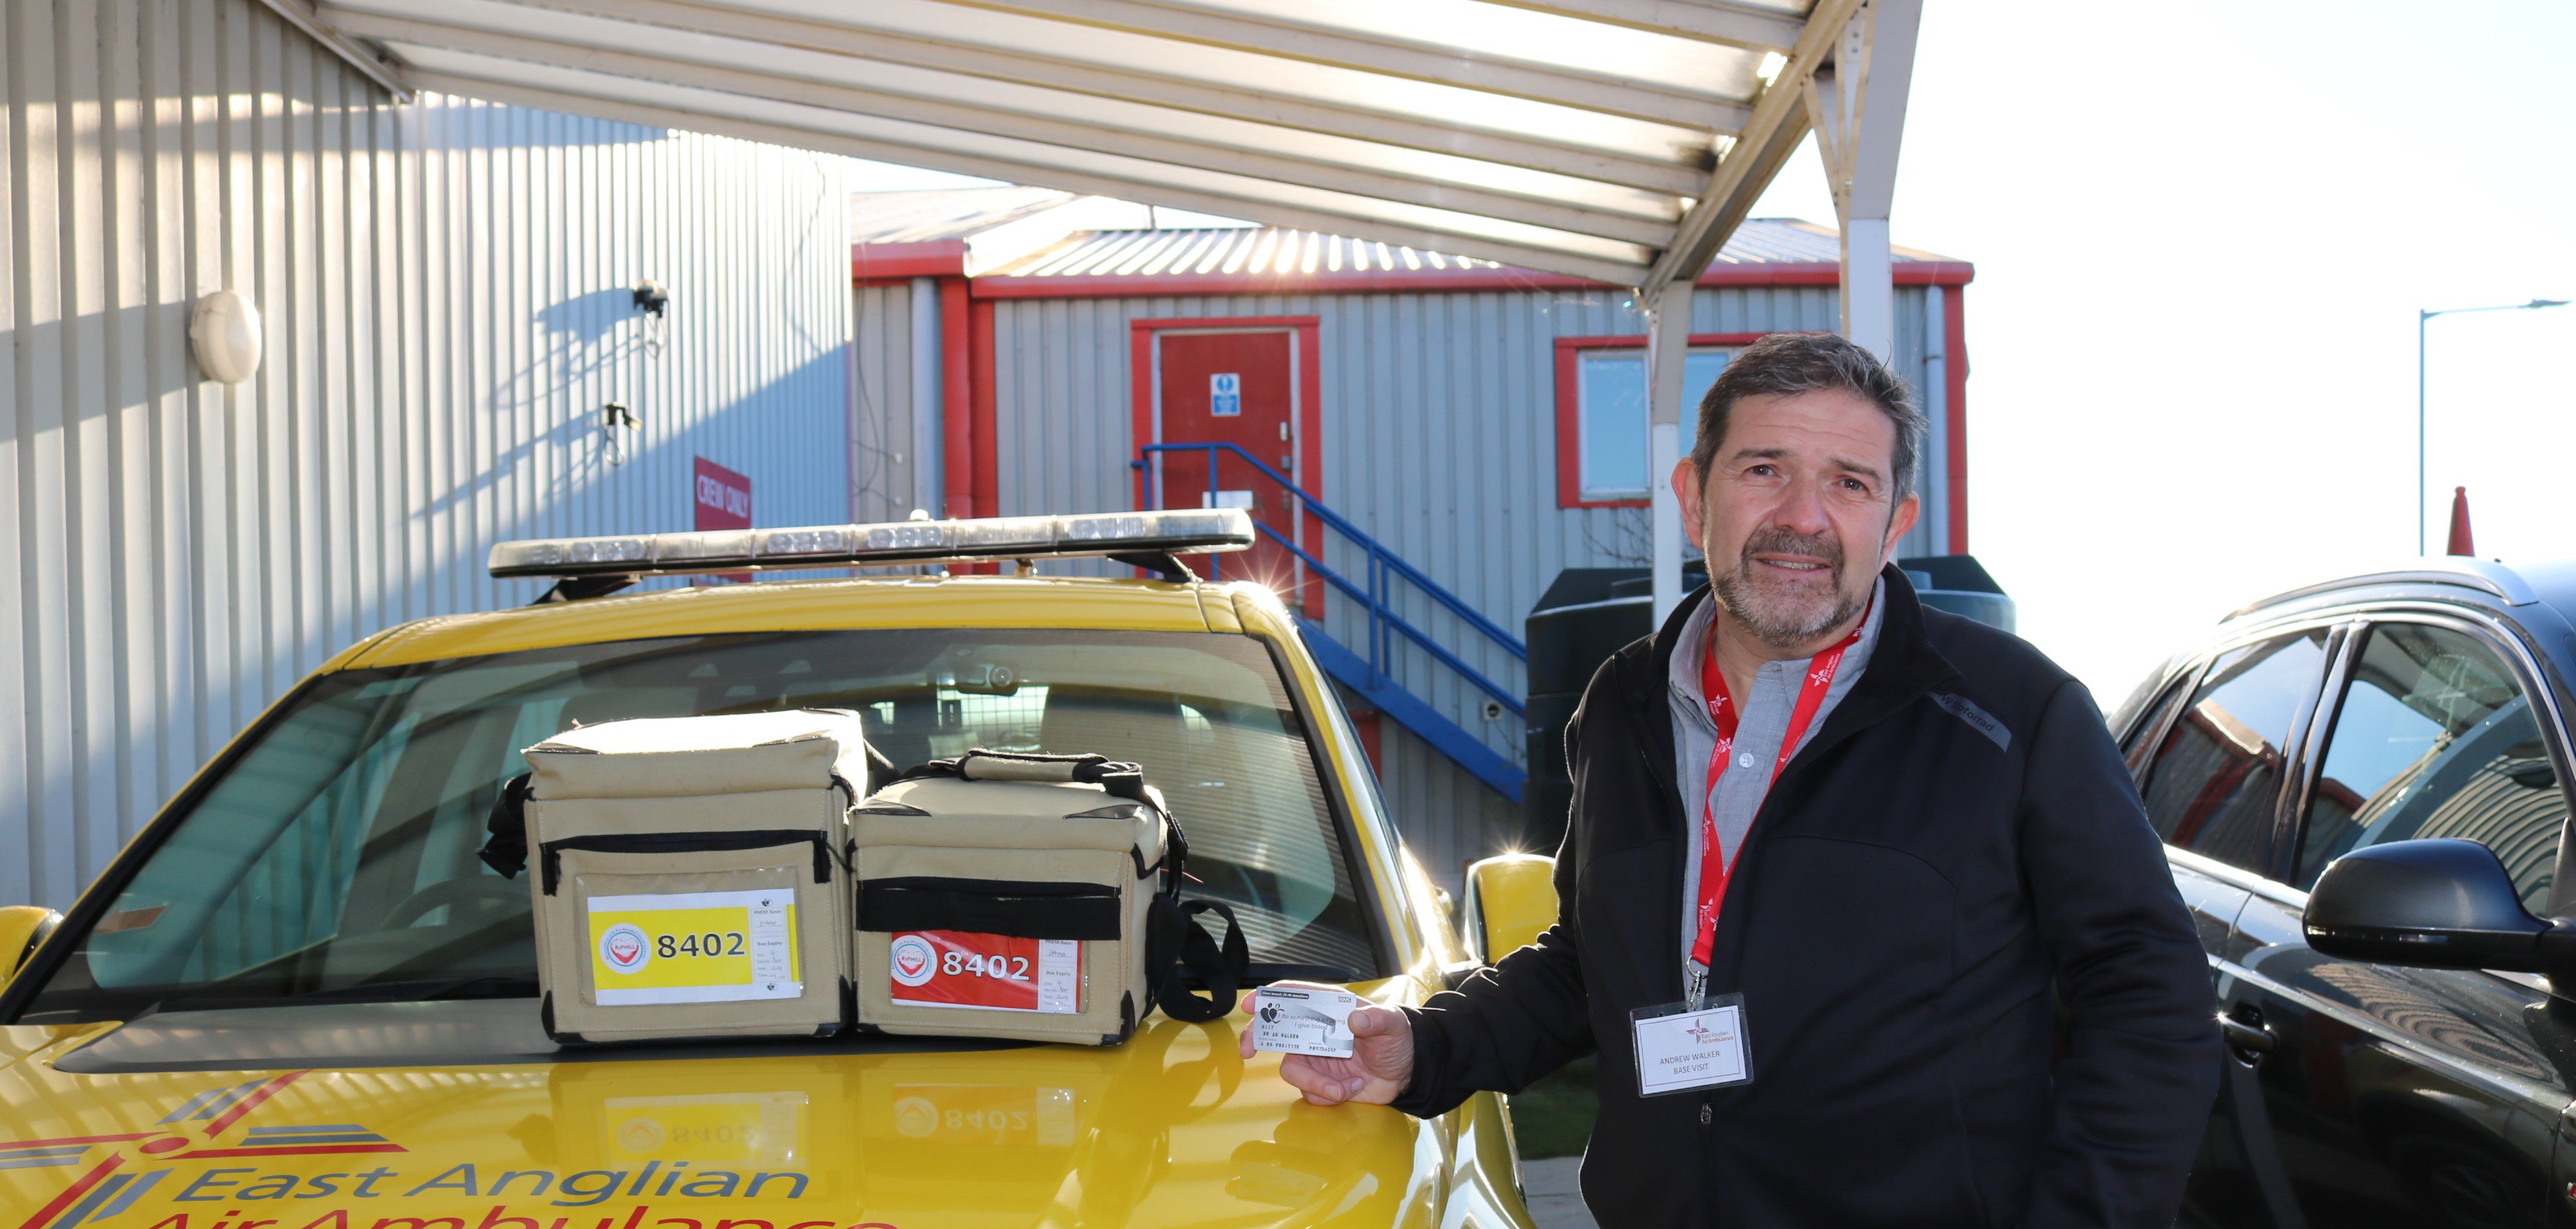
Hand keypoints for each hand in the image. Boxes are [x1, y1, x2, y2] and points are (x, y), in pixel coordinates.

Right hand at [1238, 981, 1413, 1105]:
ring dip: (1317, 1082)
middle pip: (1275, 1030)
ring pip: (1292, 1070)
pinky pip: (1310, 1092)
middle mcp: (1315, 1031)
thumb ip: (1377, 1019)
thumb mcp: (1393, 1024)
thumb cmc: (1397, 1039)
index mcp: (1329, 1008)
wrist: (1406, 1074)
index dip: (1269, 998)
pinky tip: (1353, 1088)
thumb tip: (1355, 1019)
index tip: (1251, 1005)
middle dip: (1257, 1037)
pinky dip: (1331, 1094)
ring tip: (1344, 1088)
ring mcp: (1315, 1057)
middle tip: (1248, 1050)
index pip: (1293, 996)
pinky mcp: (1320, 1081)